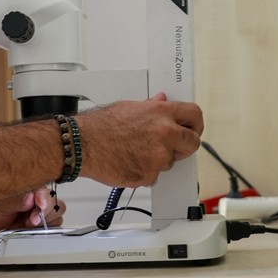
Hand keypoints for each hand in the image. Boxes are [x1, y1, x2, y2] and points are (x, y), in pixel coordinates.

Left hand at [0, 186, 64, 232]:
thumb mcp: (0, 203)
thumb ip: (16, 200)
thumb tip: (30, 198)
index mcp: (30, 188)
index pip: (44, 190)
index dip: (44, 197)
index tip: (39, 204)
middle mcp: (39, 198)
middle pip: (55, 203)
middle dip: (45, 212)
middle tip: (31, 220)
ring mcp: (43, 212)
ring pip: (57, 214)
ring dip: (46, 221)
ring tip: (28, 224)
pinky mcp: (44, 225)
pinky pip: (55, 226)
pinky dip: (47, 230)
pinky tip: (34, 230)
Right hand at [75, 92, 203, 186]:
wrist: (82, 145)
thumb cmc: (100, 126)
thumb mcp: (129, 107)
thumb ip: (152, 107)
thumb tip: (162, 102)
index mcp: (161, 113)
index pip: (194, 115)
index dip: (195, 124)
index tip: (193, 129)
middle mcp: (164, 134)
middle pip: (192, 143)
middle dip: (184, 146)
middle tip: (173, 146)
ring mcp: (158, 157)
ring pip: (170, 162)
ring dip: (159, 160)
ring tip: (137, 151)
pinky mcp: (148, 175)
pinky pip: (154, 176)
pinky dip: (145, 172)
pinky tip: (130, 162)